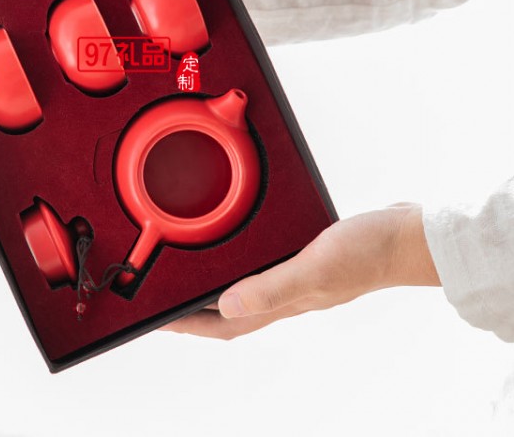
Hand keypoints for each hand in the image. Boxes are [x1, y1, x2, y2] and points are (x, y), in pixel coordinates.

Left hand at [161, 203, 440, 338]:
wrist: (405, 236)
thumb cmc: (367, 252)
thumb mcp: (316, 266)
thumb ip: (272, 287)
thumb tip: (226, 305)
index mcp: (284, 302)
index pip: (226, 324)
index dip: (189, 326)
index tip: (157, 321)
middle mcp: (285, 294)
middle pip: (228, 311)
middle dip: (194, 310)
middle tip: (163, 299)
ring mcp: (295, 277)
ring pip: (244, 288)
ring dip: (216, 287)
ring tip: (189, 275)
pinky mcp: (304, 258)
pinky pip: (263, 267)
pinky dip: (242, 264)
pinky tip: (239, 249)